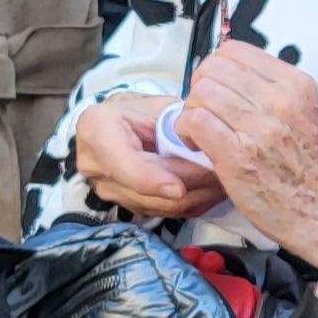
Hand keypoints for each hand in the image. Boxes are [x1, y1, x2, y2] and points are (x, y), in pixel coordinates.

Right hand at [72, 93, 228, 218]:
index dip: (151, 180)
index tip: (179, 188)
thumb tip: (203, 142)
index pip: (124, 165)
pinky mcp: (124, 204)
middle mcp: (95, 166)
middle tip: (222, 178)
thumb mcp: (155, 105)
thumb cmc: (139, 109)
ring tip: (222, 185)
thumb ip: (174, 123)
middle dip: (187, 187)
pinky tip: (211, 194)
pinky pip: (162, 212)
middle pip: (146, 191)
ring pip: (158, 206)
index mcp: (97, 130)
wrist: (117, 124)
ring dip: (194, 198)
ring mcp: (107, 189)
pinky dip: (189, 205)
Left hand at [173, 42, 317, 273]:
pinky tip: (196, 145)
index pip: (236, 50)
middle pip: (214, 68)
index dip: (216, 67)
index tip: (217, 87)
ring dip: (191, 111)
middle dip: (199, 87)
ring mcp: (259, 128)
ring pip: (201, 92)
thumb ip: (276, 93)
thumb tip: (236, 81)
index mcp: (296, 86)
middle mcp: (279, 100)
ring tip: (200, 131)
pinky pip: (195, 121)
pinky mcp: (238, 156)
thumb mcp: (309, 114)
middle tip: (204, 110)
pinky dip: (186, 131)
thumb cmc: (317, 173)